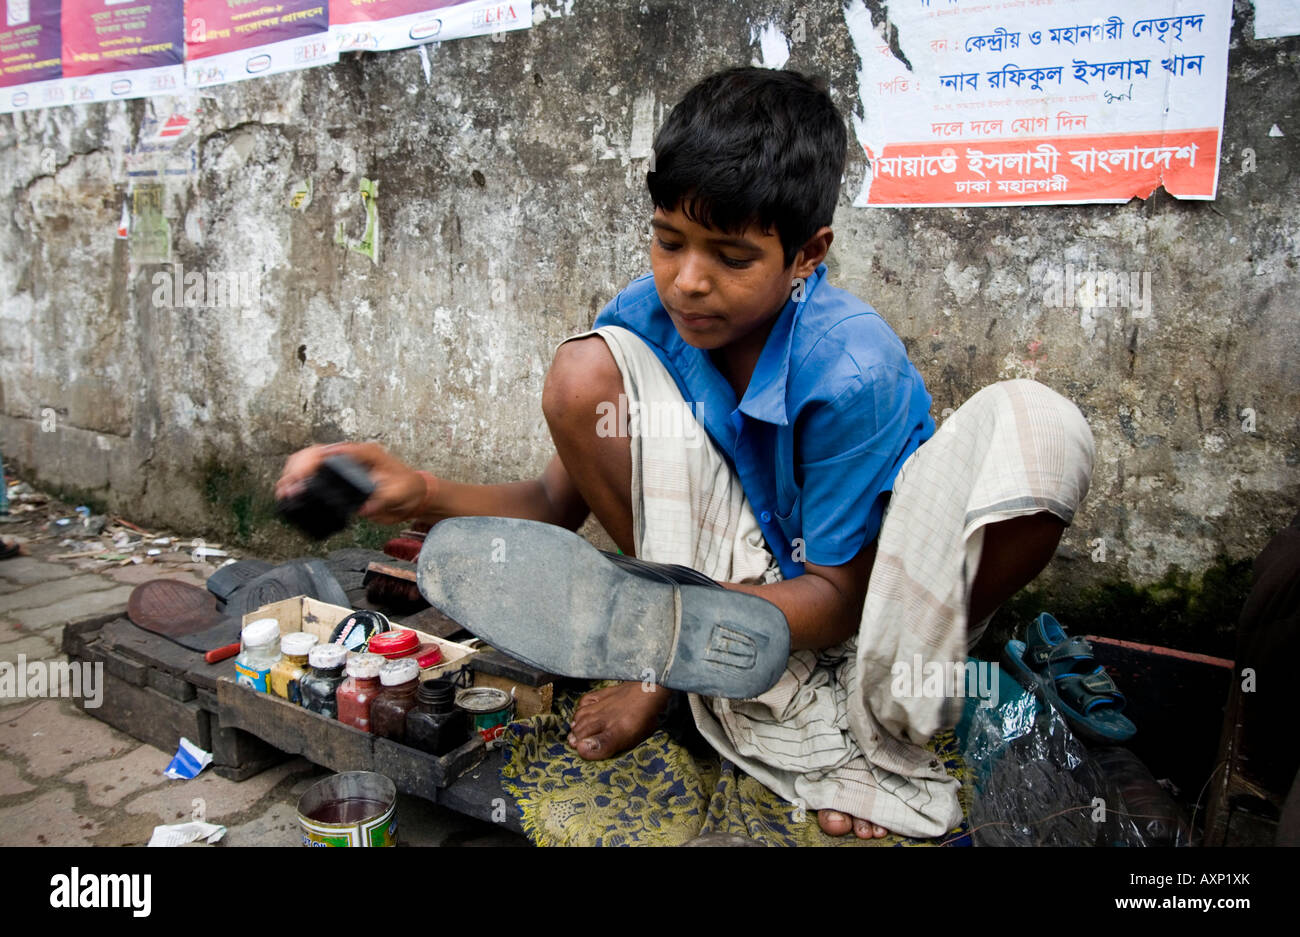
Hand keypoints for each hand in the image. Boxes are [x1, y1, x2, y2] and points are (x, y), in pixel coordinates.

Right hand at [275, 442, 430, 524]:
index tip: (300, 478)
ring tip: (283, 492)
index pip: (330, 451)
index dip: (311, 463)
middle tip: (287, 489)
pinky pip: (314, 477)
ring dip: (293, 475)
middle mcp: (349, 457)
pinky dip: (300, 484)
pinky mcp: (339, 480)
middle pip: (313, 454)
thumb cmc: (407, 487)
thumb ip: (382, 499)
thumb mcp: (398, 492)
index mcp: (362, 453)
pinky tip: (290, 494)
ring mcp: (342, 467)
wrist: (413, 495)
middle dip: (296, 469)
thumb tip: (363, 509)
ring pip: (309, 463)